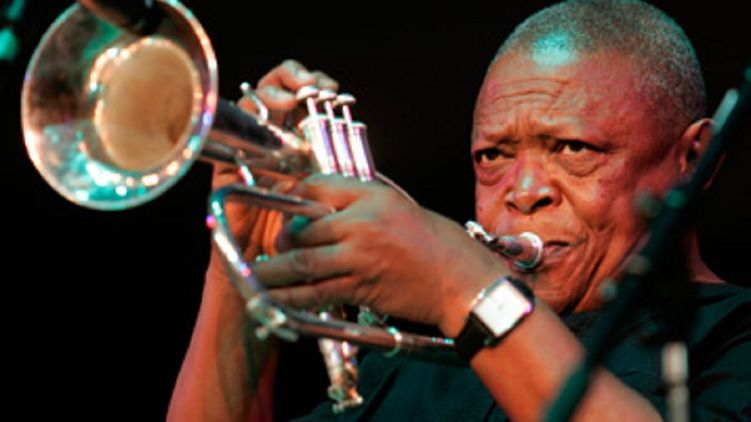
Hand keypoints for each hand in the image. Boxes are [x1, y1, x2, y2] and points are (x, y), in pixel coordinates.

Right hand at [208, 60, 338, 273]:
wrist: (271, 271)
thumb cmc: (302, 239)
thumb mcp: (328, 198)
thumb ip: (337, 172)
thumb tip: (357, 139)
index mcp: (300, 148)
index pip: (302, 101)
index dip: (313, 86)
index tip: (332, 89)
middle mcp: (273, 144)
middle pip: (277, 92)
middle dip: (292, 77)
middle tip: (312, 84)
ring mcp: (251, 151)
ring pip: (254, 103)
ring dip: (273, 90)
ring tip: (294, 95)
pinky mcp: (231, 163)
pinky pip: (234, 128)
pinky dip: (251, 113)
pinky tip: (273, 112)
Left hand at [251, 174, 510, 335]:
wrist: (461, 279)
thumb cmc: (436, 242)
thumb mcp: (398, 206)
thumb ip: (361, 203)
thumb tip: (323, 208)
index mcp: (372, 196)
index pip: (317, 187)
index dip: (292, 196)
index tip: (280, 205)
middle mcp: (362, 223)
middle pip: (304, 227)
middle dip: (282, 239)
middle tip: (272, 249)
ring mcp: (360, 257)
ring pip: (303, 262)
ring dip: (273, 271)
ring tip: (254, 276)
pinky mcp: (361, 287)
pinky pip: (317, 292)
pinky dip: (292, 297)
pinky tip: (275, 300)